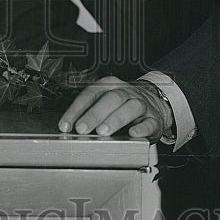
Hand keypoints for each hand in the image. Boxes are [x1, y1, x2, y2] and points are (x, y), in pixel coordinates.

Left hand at [58, 76, 173, 141]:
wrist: (154, 104)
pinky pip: (149, 122)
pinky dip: (141, 128)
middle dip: (94, 114)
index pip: (90, 94)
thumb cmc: (122, 106)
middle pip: (111, 98)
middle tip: (82, 129)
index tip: (65, 125)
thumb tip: (70, 127)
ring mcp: (141, 104)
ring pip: (130, 107)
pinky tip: (132, 133)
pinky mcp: (154, 119)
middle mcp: (125, 92)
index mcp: (109, 86)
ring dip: (115, 119)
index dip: (76, 110)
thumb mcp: (104, 102)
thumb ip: (89, 112)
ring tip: (103, 132)